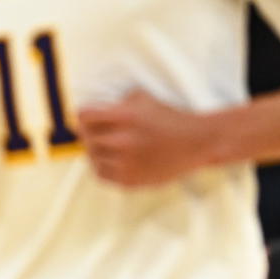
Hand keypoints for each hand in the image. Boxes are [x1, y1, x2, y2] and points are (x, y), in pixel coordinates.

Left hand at [78, 89, 214, 186]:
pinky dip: (102, 166)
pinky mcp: (130, 180)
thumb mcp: (143, 98)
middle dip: (90, 133)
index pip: (84, 116)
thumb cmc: (169, 118)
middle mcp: (123, 140)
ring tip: (105, 146)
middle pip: (87, 138)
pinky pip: (101, 174)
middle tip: (97, 132)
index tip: (88, 119)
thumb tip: (94, 109)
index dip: (83, 116)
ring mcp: (126, 163)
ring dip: (95, 151)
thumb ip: (117, 101)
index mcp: (125, 116)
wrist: (196, 143)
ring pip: (92, 157)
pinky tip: (110, 159)